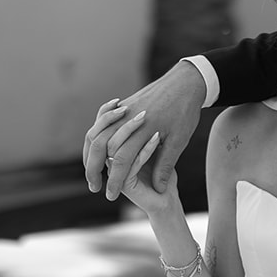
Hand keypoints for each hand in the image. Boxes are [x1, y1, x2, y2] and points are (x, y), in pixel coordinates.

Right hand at [83, 63, 205, 199]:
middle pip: (101, 145)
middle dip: (93, 168)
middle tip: (93, 186)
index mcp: (143, 130)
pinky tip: (97, 147)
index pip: (121, 160)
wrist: (186, 81)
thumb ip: (166, 164)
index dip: (114, 180)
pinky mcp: (124, 105)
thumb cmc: (186, 112)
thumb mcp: (179, 140)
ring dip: (90, 153)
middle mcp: (127, 119)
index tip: (110, 195)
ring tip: (90, 170)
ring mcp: (123, 110)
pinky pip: (102, 121)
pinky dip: (96, 135)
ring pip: (97, 133)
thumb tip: (159, 189)